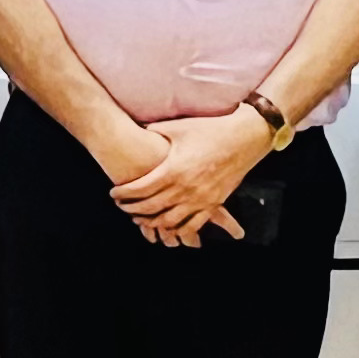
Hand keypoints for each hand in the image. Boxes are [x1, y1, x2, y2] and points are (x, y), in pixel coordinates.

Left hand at [111, 112, 267, 246]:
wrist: (245, 137)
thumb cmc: (211, 129)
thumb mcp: (179, 127)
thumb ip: (156, 130)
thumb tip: (140, 130)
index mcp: (173, 170)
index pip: (140, 189)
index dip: (123, 194)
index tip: (113, 194)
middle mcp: (185, 189)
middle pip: (150, 208)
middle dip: (132, 210)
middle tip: (122, 208)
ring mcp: (200, 200)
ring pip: (168, 222)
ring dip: (151, 223)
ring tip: (141, 219)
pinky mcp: (214, 204)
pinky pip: (192, 225)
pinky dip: (177, 229)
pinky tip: (168, 226)